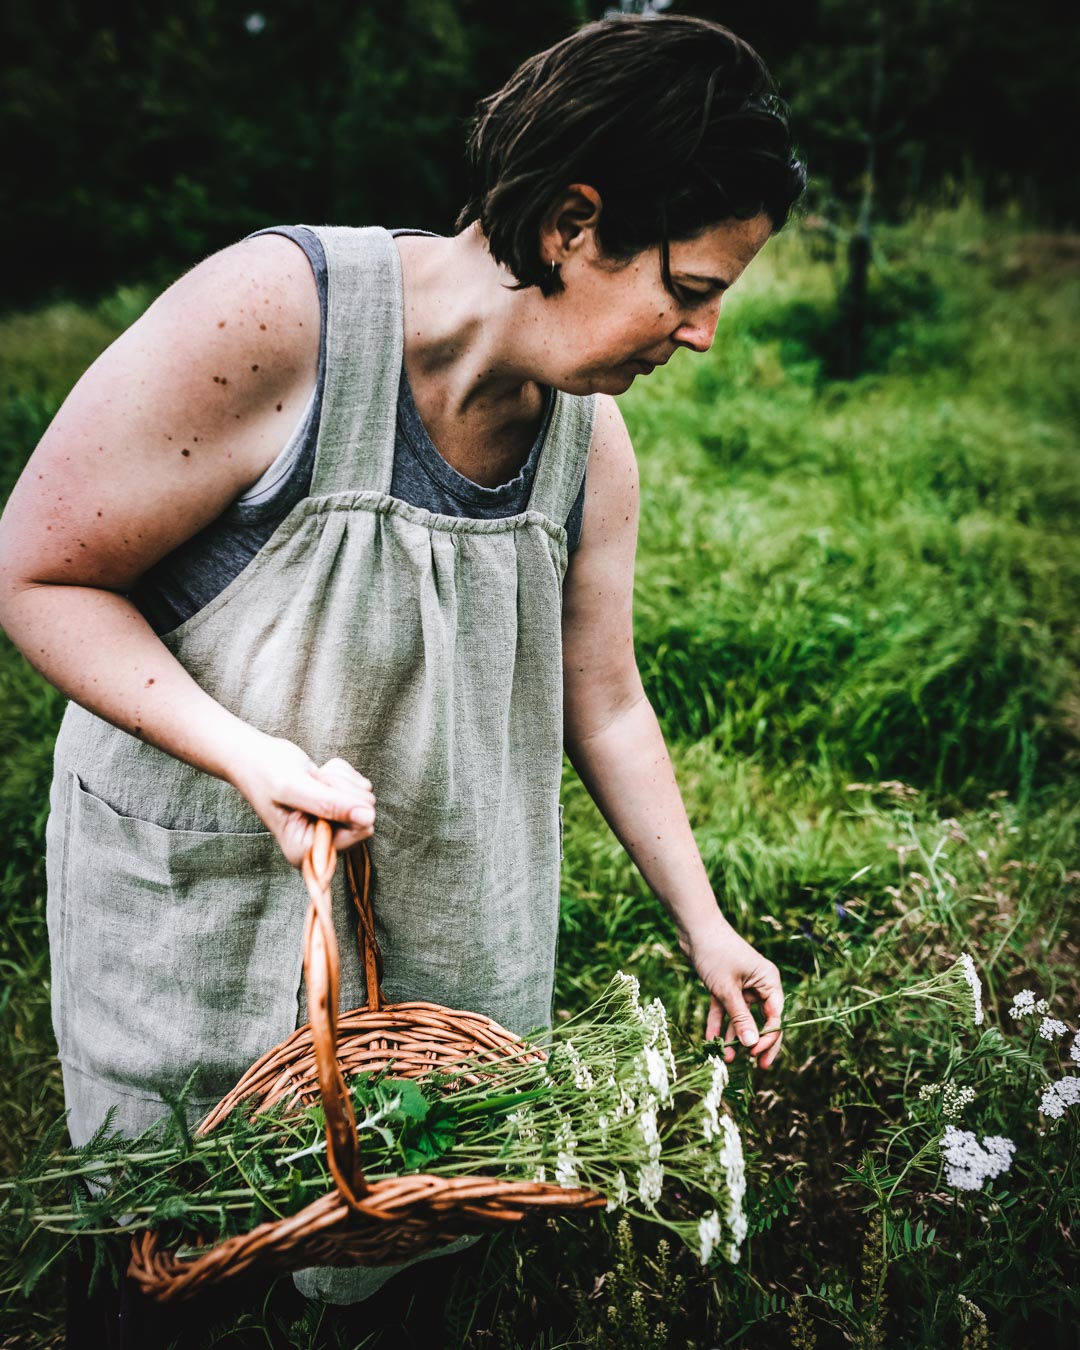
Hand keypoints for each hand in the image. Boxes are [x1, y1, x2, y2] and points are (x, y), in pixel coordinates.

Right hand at [229, 733, 375, 867]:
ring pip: (365, 798)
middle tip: (313, 782)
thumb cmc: (265, 772)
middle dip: (341, 791)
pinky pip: (361, 786)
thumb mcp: (293, 787)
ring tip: (313, 779)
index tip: (322, 792)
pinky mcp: (340, 805)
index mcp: (306, 850)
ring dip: (340, 780)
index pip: (359, 834)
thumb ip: (329, 805)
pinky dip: (342, 773)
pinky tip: (318, 775)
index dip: (349, 808)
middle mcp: (323, 842)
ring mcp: (333, 824)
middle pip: (365, 815)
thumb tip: (369, 817)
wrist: (254, 756)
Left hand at [683, 913, 783, 1069]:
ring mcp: (742, 986)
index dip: (769, 1038)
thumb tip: (752, 1045)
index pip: (776, 1016)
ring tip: (726, 1059)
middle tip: (758, 1068)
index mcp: (769, 981)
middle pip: (763, 1020)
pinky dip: (719, 1024)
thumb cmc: (716, 953)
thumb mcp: (727, 989)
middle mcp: (759, 985)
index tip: (756, 1054)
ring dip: (734, 1037)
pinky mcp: (725, 986)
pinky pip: (725, 1010)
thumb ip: (740, 1017)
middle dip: (757, 1043)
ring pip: (741, 1017)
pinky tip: (712, 1042)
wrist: (694, 928)